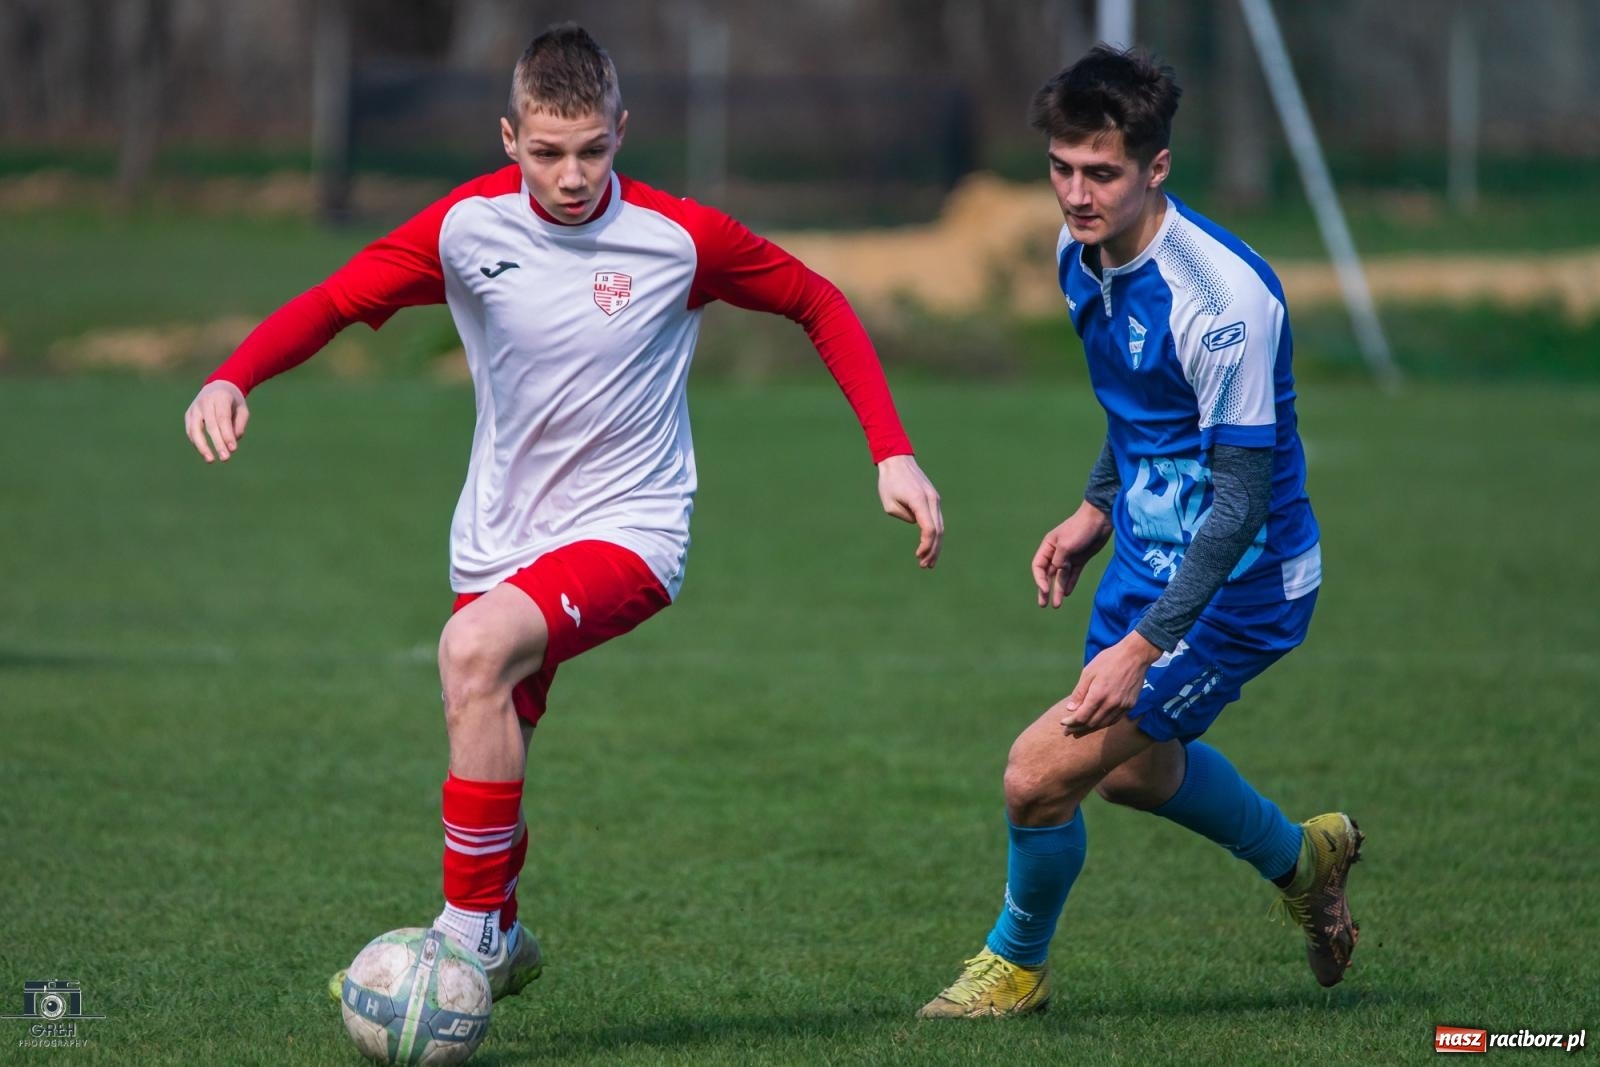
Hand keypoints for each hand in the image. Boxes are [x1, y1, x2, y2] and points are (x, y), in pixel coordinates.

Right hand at [184, 380, 249, 462]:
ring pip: (195, 429)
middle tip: (225, 458)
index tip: (233, 449)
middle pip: (210, 425)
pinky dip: (196, 442)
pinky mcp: (188, 414)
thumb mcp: (242, 409)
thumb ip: (239, 425)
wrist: (218, 386)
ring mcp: (194, 407)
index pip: (222, 418)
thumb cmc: (233, 401)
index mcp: (220, 397)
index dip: (227, 434)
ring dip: (202, 446)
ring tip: (211, 460)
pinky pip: (190, 430)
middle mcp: (204, 401)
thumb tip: (231, 442)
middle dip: (217, 443)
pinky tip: (205, 453)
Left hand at [876, 454, 943, 568]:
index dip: (926, 545)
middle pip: (938, 531)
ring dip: (935, 545)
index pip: (929, 529)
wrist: (897, 460)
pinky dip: (935, 534)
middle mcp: (932, 500)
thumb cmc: (889, 482)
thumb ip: (904, 517)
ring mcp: (935, 499)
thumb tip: (916, 523)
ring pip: (940, 526)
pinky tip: (929, 546)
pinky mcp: (933, 499)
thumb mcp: (890, 504)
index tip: (918, 555)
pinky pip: (937, 520)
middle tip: (924, 565)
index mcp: (920, 501)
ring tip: (928, 562)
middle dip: (933, 550)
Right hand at [1032, 502, 1112, 606]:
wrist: (1100, 519)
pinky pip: (1073, 574)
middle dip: (1044, 590)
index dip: (1039, 579)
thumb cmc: (1080, 529)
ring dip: (1058, 590)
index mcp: (1048, 547)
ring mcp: (1069, 557)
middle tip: (1042, 604)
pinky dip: (1070, 583)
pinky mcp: (1081, 559)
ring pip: (1061, 577)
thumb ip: (1059, 561)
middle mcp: (1056, 553)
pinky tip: (1068, 593)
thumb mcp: (1065, 545)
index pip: (1038, 566)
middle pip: (1047, 574)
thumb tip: (1058, 572)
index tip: (1045, 590)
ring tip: (1057, 605)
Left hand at [1058, 630, 1163, 736]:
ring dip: (1090, 728)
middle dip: (1078, 728)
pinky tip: (1096, 723)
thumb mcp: (1088, 672)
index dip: (1071, 722)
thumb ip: (1079, 692)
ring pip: (1103, 723)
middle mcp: (1111, 703)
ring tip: (1079, 731)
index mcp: (1098, 694)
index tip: (1062, 723)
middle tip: (1067, 731)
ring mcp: (1122, 705)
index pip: (1082, 716)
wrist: (1135, 655)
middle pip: (1091, 723)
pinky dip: (1103, 723)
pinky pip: (1114, 719)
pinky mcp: (1130, 705)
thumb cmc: (1109, 660)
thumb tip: (1070, 709)